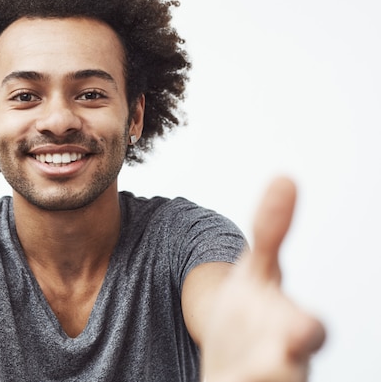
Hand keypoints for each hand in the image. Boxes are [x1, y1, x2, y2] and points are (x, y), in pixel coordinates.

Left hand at [201, 177, 325, 381]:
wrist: (236, 352)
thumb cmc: (252, 310)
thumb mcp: (257, 270)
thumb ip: (271, 231)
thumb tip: (285, 177)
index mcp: (292, 326)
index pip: (309, 330)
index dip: (305, 331)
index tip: (301, 330)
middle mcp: (285, 360)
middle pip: (290, 372)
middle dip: (280, 371)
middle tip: (259, 370)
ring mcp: (262, 380)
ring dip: (248, 380)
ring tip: (229, 379)